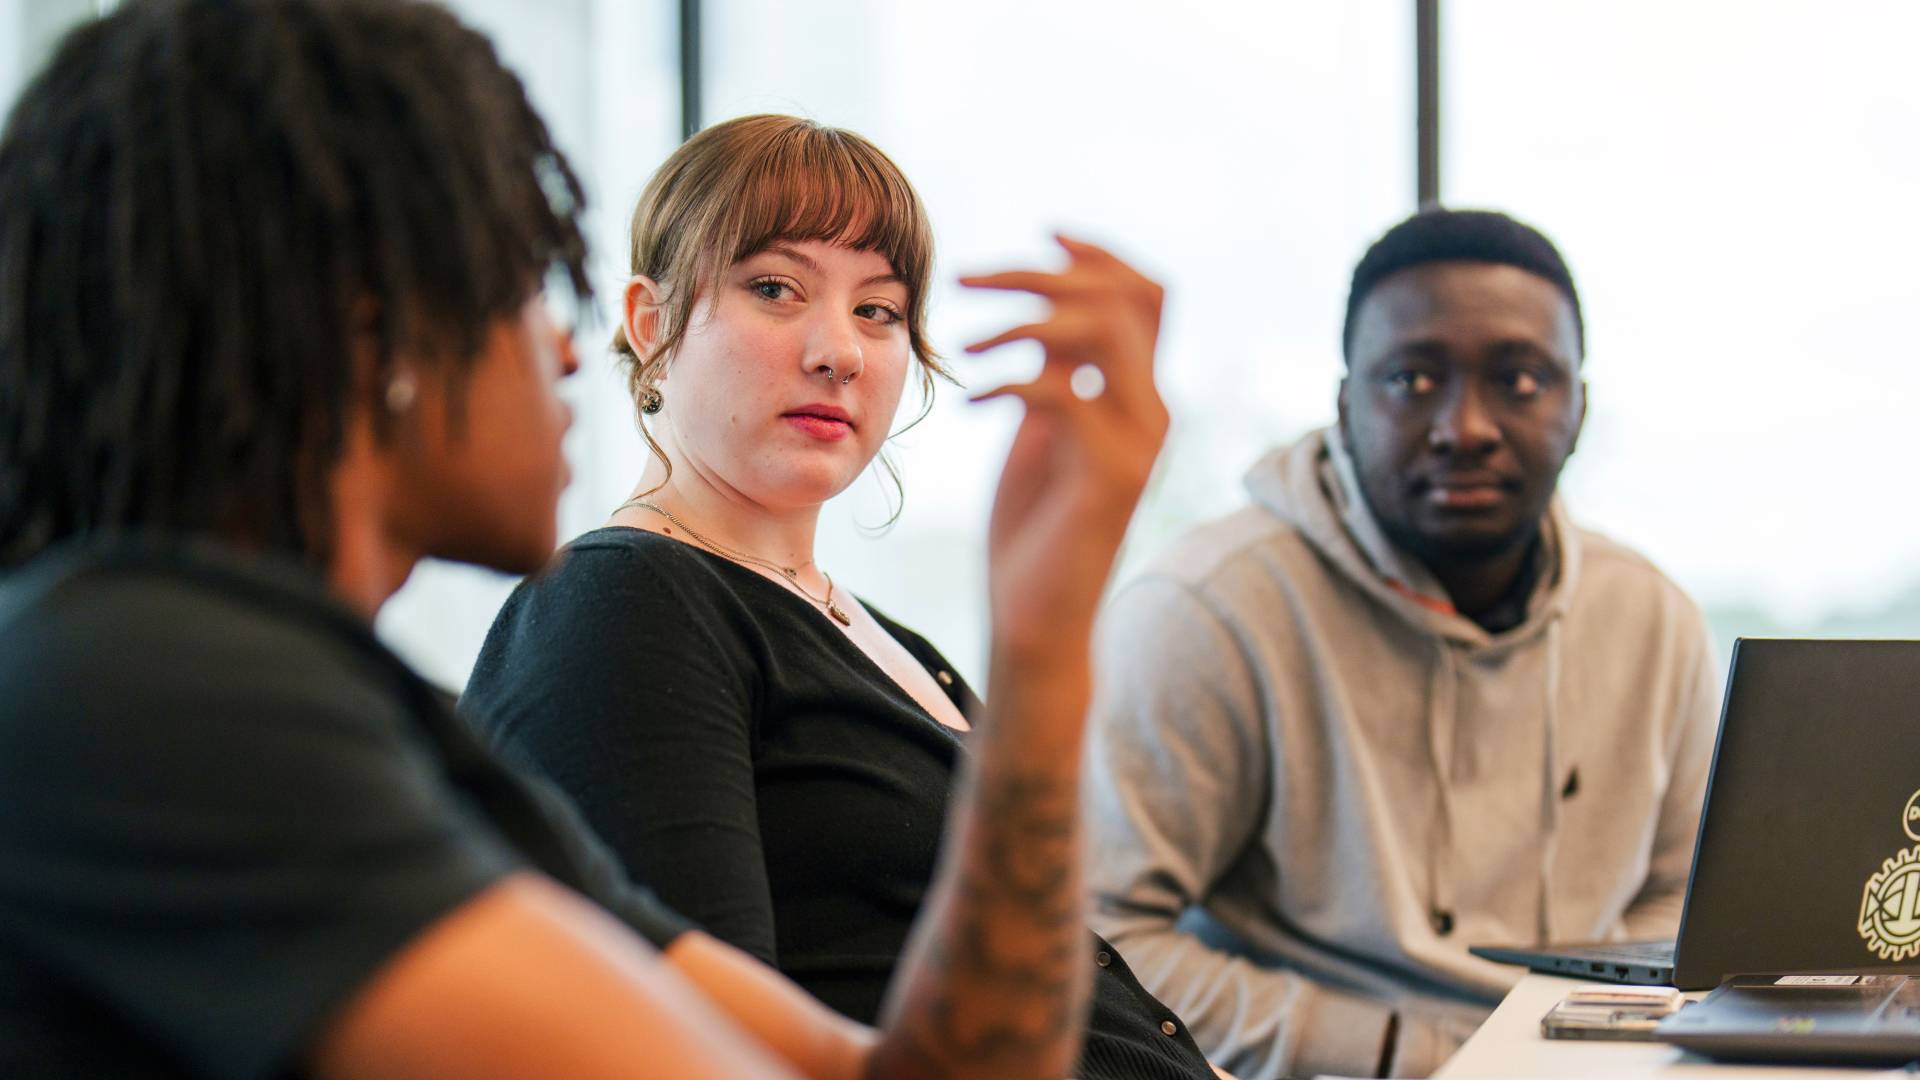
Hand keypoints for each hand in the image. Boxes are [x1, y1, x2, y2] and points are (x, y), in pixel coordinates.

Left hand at [962, 235, 1167, 656]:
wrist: (1038, 617)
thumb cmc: (1034, 528)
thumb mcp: (1040, 435)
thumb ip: (1053, 379)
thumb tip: (1040, 325)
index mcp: (1137, 395)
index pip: (1145, 294)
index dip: (1098, 255)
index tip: (1045, 234)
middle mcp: (1151, 410)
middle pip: (1121, 297)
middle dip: (1040, 274)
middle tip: (969, 279)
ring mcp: (1137, 442)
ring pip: (1101, 330)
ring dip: (1022, 320)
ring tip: (969, 343)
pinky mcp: (1109, 474)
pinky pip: (1061, 392)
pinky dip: (1009, 382)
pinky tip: (975, 404)